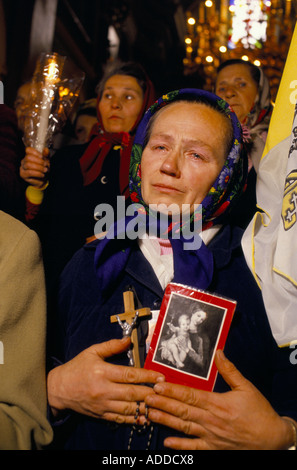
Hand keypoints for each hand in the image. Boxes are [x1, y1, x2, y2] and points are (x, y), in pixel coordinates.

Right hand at [20, 147, 49, 187]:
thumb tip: (46, 149)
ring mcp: (22, 167)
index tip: (42, 157)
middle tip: (46, 165)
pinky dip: (37, 173)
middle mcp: (24, 160)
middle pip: (28, 157)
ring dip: (39, 167)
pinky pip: (29, 172)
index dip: (35, 152)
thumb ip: (46, 155)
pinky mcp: (23, 174)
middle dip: (39, 161)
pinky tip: (42, 175)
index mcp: (29, 155)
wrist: (42, 181)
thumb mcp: (46, 161)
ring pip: (28, 165)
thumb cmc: (43, 169)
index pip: (28, 150)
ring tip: (45, 170)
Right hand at [47, 338, 163, 423]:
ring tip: (159, 405)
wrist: (58, 389)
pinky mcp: (101, 415)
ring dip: (145, 408)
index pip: (129, 375)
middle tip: (165, 391)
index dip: (147, 376)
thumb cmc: (77, 368)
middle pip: (132, 393)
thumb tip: (128, 340)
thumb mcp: (92, 352)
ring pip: (128, 409)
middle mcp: (103, 390)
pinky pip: (120, 419)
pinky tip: (145, 418)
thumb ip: (111, 346)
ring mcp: (102, 405)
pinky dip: (134, 419)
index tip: (160, 377)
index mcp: (102, 373)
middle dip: (150, 393)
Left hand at [145, 350, 293, 449]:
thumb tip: (218, 352)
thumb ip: (229, 370)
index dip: (172, 390)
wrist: (272, 439)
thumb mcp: (246, 387)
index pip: (190, 395)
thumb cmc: (260, 412)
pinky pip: (194, 447)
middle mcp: (211, 420)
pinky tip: (166, 443)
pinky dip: (180, 445)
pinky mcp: (213, 448)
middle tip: (146, 398)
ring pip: (184, 427)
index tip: (158, 385)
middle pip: (182, 410)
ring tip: (149, 414)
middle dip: (163, 403)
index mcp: (217, 403)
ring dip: (165, 421)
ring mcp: (211, 436)